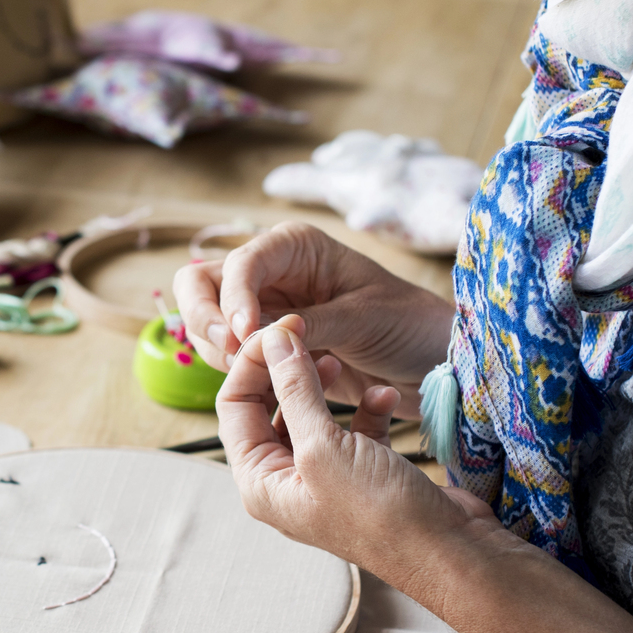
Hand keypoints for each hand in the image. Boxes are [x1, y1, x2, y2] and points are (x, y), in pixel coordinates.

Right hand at [171, 222, 450, 412]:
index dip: (234, 298)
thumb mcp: (364, 319)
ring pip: (207, 324)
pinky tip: (280, 383)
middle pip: (200, 284)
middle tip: (232, 350)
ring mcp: (264, 311)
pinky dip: (238, 372)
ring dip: (221, 350)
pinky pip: (228, 358)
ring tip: (268, 371)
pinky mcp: (266, 349)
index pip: (240, 263)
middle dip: (205, 317)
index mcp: (295, 248)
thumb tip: (258, 333)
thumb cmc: (411, 325)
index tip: (244, 335)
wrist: (432, 364)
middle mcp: (271, 274)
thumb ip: (311, 323)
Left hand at [218, 317, 511, 590]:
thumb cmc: (379, 512)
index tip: (279, 328)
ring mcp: (325, 477)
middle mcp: (286, 482)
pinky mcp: (364, 472)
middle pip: (268, 407)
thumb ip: (294, 390)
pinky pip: (353, 428)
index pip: (233, 407)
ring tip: (341, 363)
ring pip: (312, 414)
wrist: (449, 552)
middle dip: (286, 371)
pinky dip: (366, 408)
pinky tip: (385, 396)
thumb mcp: (324, 446)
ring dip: (325, 386)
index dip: (251, 364)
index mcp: (260, 482)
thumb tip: (273, 339)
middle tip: (307, 334)